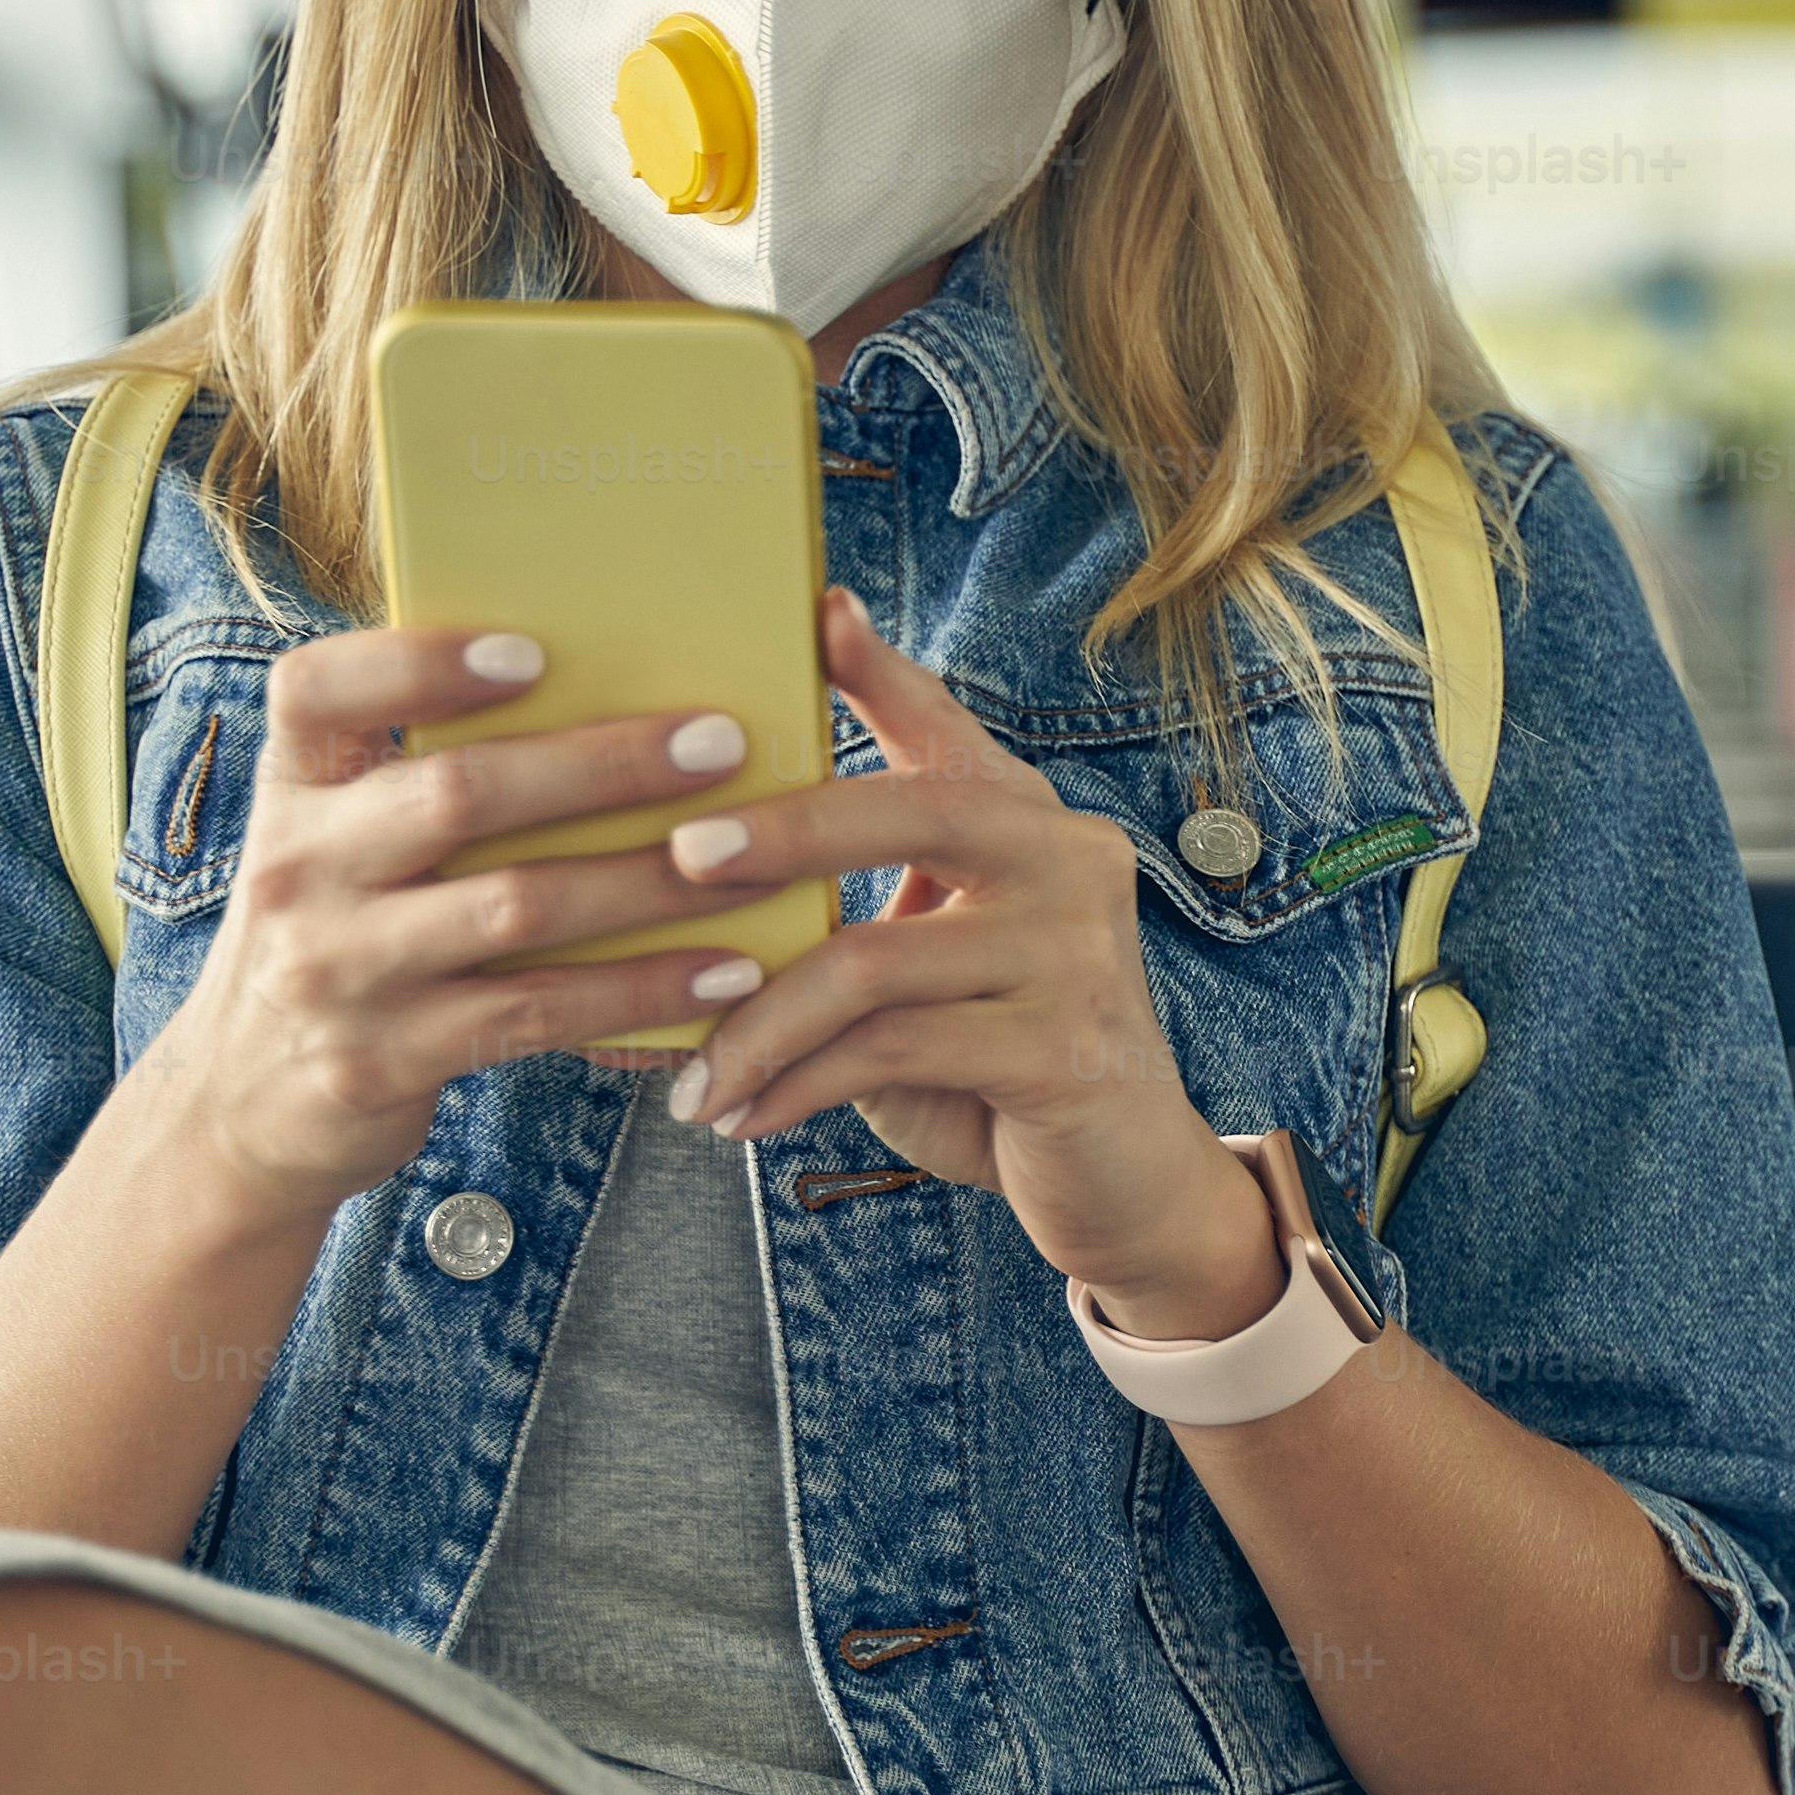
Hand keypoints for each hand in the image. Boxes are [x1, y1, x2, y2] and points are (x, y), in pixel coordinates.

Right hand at [125, 626, 778, 1224]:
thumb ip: (414, 786)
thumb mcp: (333, 855)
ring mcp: (337, 969)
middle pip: (460, 793)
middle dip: (604, 765)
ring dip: (651, 881)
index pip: (316, 689)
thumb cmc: (332, 948)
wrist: (236, 1113)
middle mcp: (299, 870)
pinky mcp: (382, 1058)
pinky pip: (537, 1011)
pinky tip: (725, 970)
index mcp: (290, 792)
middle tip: (719, 744)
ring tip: (759, 862)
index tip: (532, 651)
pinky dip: (642, 989)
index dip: (420, 661)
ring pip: (518, 904)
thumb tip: (597, 699)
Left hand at [660, 588, 1284, 1335]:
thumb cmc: (994, 1064)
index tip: (813, 610)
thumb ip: (845, 915)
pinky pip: (892, 1050)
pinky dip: (797, 1086)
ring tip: (692, 1078)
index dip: (878, 668)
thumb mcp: (919, 972)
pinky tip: (741, 1118)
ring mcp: (1077, 951)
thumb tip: (669, 892)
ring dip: (757, 1027)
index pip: (942, 728)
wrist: (1126, 1183)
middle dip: (778, 830)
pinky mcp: (1065, 1048)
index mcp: (1029, 823)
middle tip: (674, 859)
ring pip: (873, 961)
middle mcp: (1070, 860)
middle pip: (907, 809)